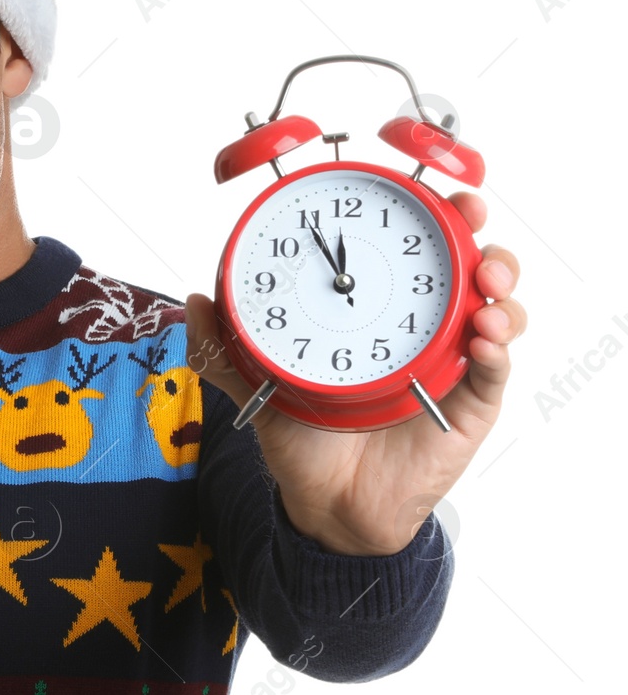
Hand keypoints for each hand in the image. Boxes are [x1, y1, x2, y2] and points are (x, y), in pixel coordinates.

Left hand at [185, 190, 525, 555]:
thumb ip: (224, 346)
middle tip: (468, 218)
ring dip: (498, 286)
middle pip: (467, 266)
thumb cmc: (304, 438)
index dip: (430, 215)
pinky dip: (497, 346)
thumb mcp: (259, 384)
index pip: (412, 250)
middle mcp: (421, 329)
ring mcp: (451, 364)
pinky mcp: (470, 404)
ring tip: (484, 284)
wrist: (327, 503)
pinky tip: (482, 336)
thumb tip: (195, 300)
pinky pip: (494, 369)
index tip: (432, 190)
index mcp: (378, 310)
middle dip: (476, 232)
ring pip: (497, 308)